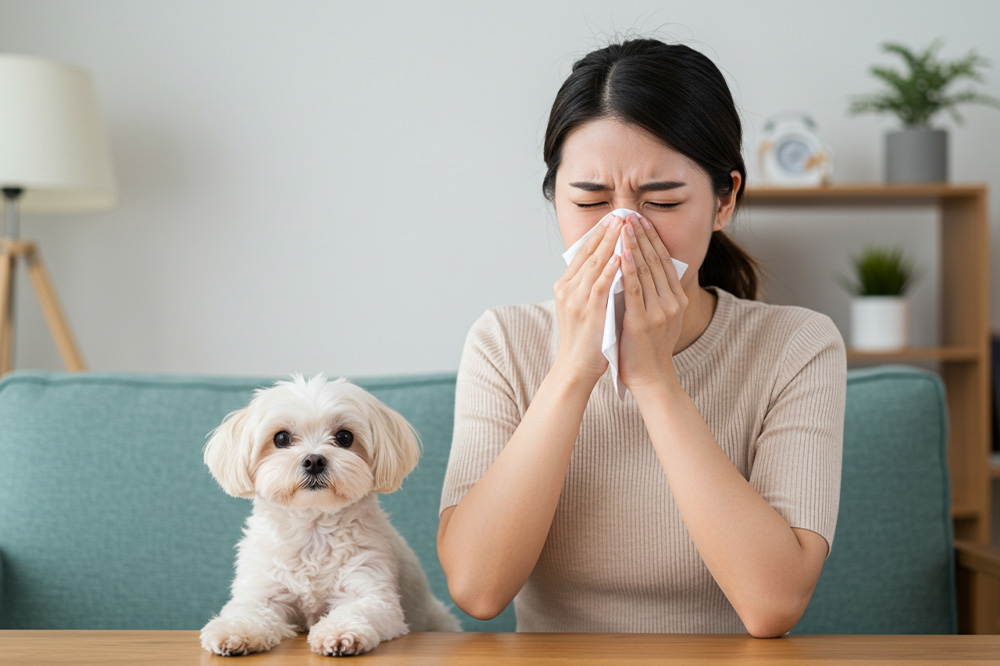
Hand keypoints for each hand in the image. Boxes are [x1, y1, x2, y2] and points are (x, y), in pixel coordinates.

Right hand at [552, 214, 623, 385]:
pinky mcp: (588, 311)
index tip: (613, 220)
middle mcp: (567, 289)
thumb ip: (591, 286)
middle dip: (605, 233)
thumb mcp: (584, 307)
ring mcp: (576, 299)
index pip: (583, 253)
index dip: (598, 235)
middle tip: (620, 214)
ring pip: (594, 264)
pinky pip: (601, 284)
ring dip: (610, 243)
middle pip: (588, 254)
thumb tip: (609, 266)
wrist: (577, 367)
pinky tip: (623, 255)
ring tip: (623, 226)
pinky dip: (611, 268)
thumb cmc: (586, 339)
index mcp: (565, 286)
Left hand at [617, 213, 687, 391]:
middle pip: (656, 260)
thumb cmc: (648, 348)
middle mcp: (672, 301)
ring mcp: (659, 311)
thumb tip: (640, 269)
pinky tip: (620, 254)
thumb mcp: (660, 317)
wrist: (651, 379)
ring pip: (645, 270)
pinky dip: (627, 270)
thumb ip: (655, 294)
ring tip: (624, 225)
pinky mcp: (642, 321)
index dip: (653, 238)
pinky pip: (634, 290)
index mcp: (676, 299)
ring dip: (633, 245)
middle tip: (631, 213)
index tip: (642, 219)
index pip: (664, 261)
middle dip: (642, 235)